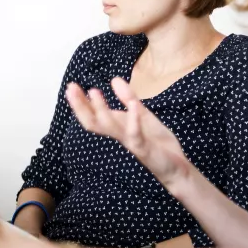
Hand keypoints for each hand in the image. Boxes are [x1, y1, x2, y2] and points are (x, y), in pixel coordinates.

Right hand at [65, 78, 190, 187]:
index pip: (94, 114)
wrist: (176, 168)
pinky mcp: (145, 149)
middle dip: (81, 106)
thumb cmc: (157, 142)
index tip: (71, 86)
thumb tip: (114, 79)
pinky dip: (134, 120)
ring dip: (101, 110)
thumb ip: (128, 98)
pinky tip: (134, 105)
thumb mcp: (142, 114)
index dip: (81, 102)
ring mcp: (131, 142)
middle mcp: (120, 134)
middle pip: (94, 122)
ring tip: (94, 92)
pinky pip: (136, 135)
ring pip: (109, 128)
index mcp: (118, 126)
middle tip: (70, 88)